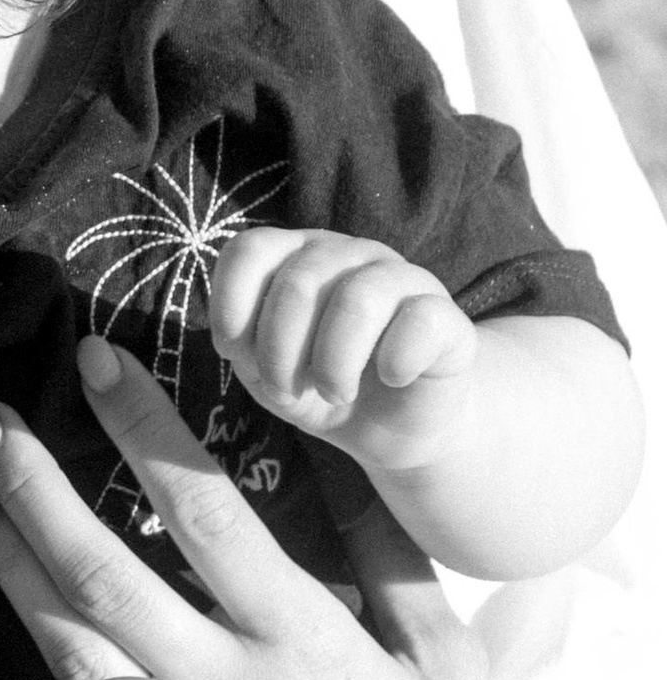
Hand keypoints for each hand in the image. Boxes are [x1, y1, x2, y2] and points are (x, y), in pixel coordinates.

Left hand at [0, 334, 580, 679]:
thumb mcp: (448, 662)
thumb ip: (387, 555)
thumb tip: (338, 451)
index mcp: (308, 646)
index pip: (204, 511)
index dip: (142, 427)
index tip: (95, 359)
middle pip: (102, 571)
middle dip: (34, 486)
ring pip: (66, 637)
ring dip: (9, 553)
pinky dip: (34, 638)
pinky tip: (4, 587)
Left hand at [210, 227, 478, 479]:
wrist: (393, 429)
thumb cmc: (321, 388)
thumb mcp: (266, 373)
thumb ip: (243, 344)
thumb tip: (232, 331)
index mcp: (297, 257)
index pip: (250, 250)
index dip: (233, 307)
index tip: (236, 353)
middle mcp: (348, 255)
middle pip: (297, 282)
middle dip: (279, 354)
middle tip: (289, 390)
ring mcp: (402, 278)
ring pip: (357, 299)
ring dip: (332, 364)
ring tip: (335, 392)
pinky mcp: (447, 316)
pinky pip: (420, 320)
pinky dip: (395, 362)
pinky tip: (392, 378)